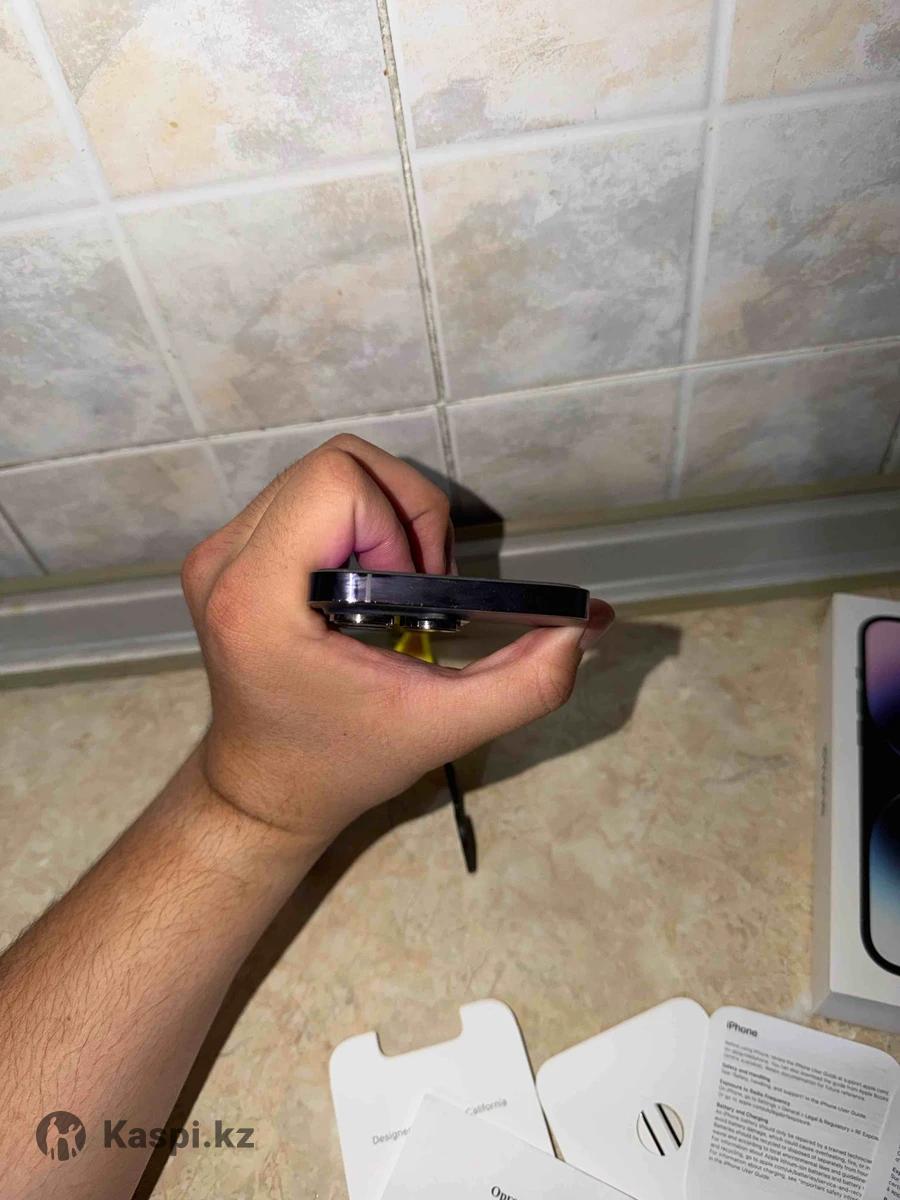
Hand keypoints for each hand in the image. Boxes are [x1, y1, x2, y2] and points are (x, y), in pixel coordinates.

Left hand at [181, 435, 613, 850]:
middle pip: (337, 462)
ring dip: (384, 515)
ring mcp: (217, 552)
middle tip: (420, 589)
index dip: (398, 526)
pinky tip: (370, 580)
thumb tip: (585, 624)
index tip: (412, 596)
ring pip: (324, 469)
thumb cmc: (344, 763)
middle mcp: (224, 561)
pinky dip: (356, 521)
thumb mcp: (444, 729)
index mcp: (258, 598)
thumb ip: (527, 682)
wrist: (265, 788)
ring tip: (400, 586)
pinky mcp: (225, 552)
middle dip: (403, 515)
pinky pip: (306, 493)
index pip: (336, 483)